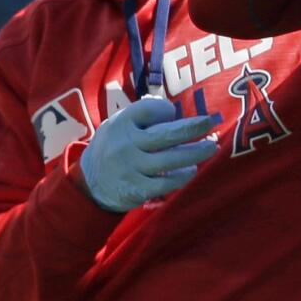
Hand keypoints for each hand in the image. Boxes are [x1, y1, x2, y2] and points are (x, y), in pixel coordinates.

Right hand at [78, 97, 217, 212]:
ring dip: (195, 154)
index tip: (172, 113)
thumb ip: (143, 114)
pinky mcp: (136, 190)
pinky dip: (182, 177)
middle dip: (194, 128)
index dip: (165, 110)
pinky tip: (190, 170)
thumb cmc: (115, 146)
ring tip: (210, 148)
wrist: (88, 185)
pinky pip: (166, 183)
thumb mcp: (119, 125)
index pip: (150, 110)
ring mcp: (130, 169)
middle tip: (212, 122)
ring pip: (171, 160)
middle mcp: (125, 145)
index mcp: (121, 124)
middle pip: (167, 135)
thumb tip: (173, 110)